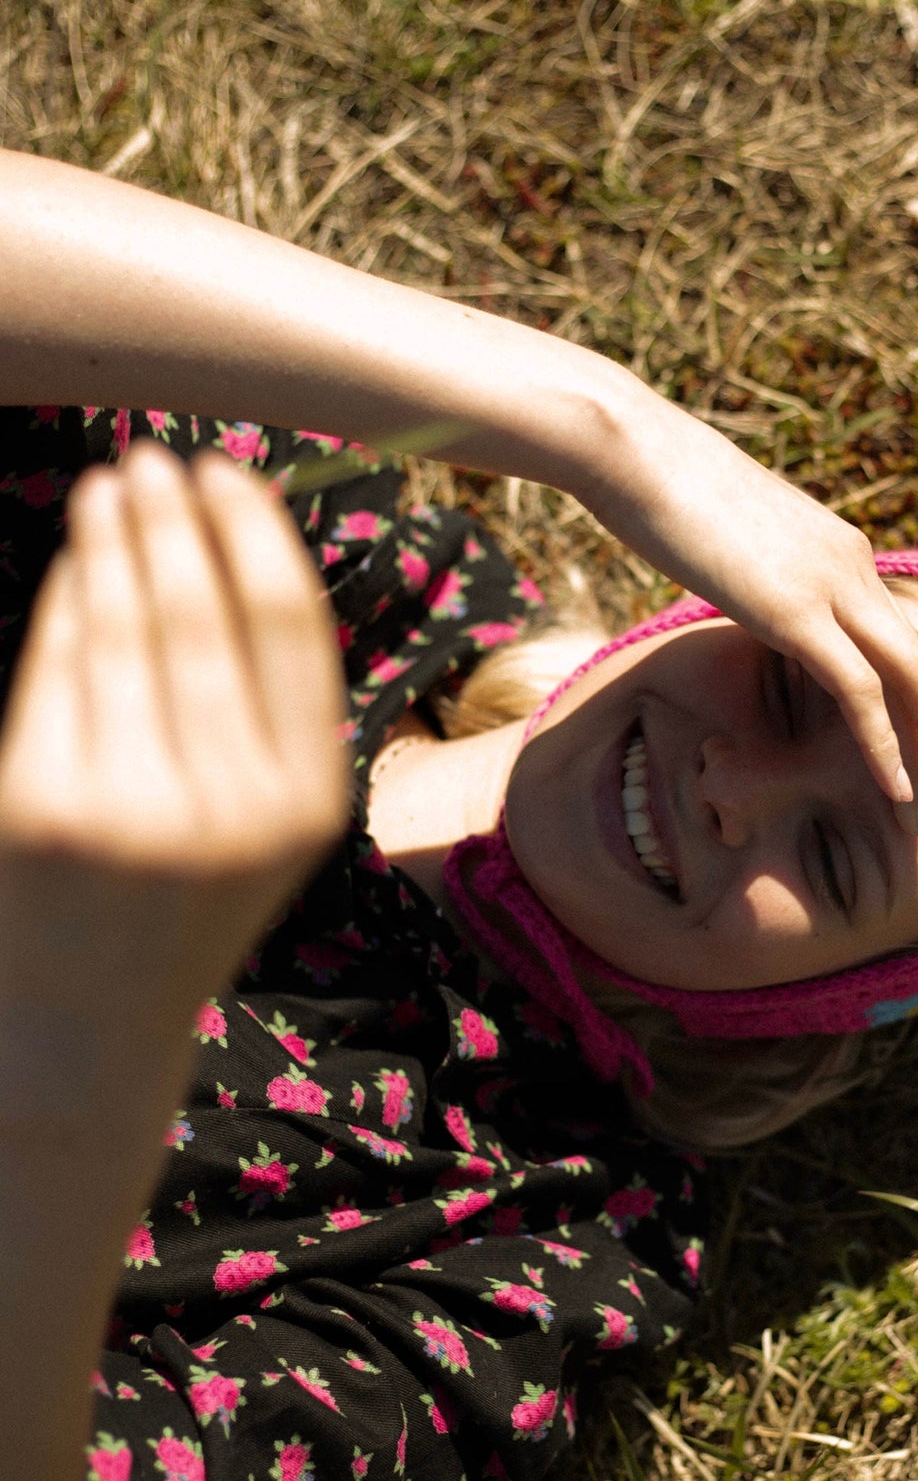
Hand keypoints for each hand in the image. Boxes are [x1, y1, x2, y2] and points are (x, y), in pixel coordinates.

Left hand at [0, 441, 349, 1120]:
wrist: (88, 1022)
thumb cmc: (178, 899)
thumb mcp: (262, 820)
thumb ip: (263, 710)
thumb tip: (222, 538)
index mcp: (309, 802)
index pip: (290, 630)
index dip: (254, 535)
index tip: (226, 473)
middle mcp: (234, 808)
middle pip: (204, 617)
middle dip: (176, 523)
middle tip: (156, 458)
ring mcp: (136, 811)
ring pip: (126, 634)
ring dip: (116, 544)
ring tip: (110, 487)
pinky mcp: (44, 811)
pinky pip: (60, 674)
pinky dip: (66, 605)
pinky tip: (75, 565)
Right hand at [578, 410, 917, 833]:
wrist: (634, 450)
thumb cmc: (658, 485)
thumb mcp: (726, 536)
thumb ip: (756, 571)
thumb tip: (746, 593)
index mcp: (837, 548)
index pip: (891, 633)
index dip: (916, 692)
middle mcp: (851, 563)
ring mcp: (830, 584)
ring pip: (910, 677)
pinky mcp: (797, 611)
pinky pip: (859, 691)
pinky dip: (885, 744)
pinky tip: (897, 790)